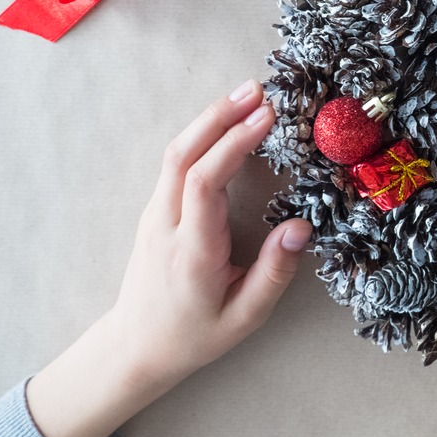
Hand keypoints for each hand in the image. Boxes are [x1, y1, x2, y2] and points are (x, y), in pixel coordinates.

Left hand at [25, 80, 312, 436]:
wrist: (135, 347)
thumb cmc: (195, 335)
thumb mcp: (245, 317)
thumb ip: (274, 273)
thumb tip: (301, 228)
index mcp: (191, 249)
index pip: (205, 182)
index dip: (234, 144)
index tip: (267, 118)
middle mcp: (166, 224)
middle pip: (182, 154)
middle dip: (219, 115)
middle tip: (258, 88)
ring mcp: (155, 214)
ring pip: (175, 153)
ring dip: (210, 119)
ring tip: (248, 94)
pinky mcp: (156, 211)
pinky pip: (176, 163)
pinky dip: (203, 135)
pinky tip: (228, 123)